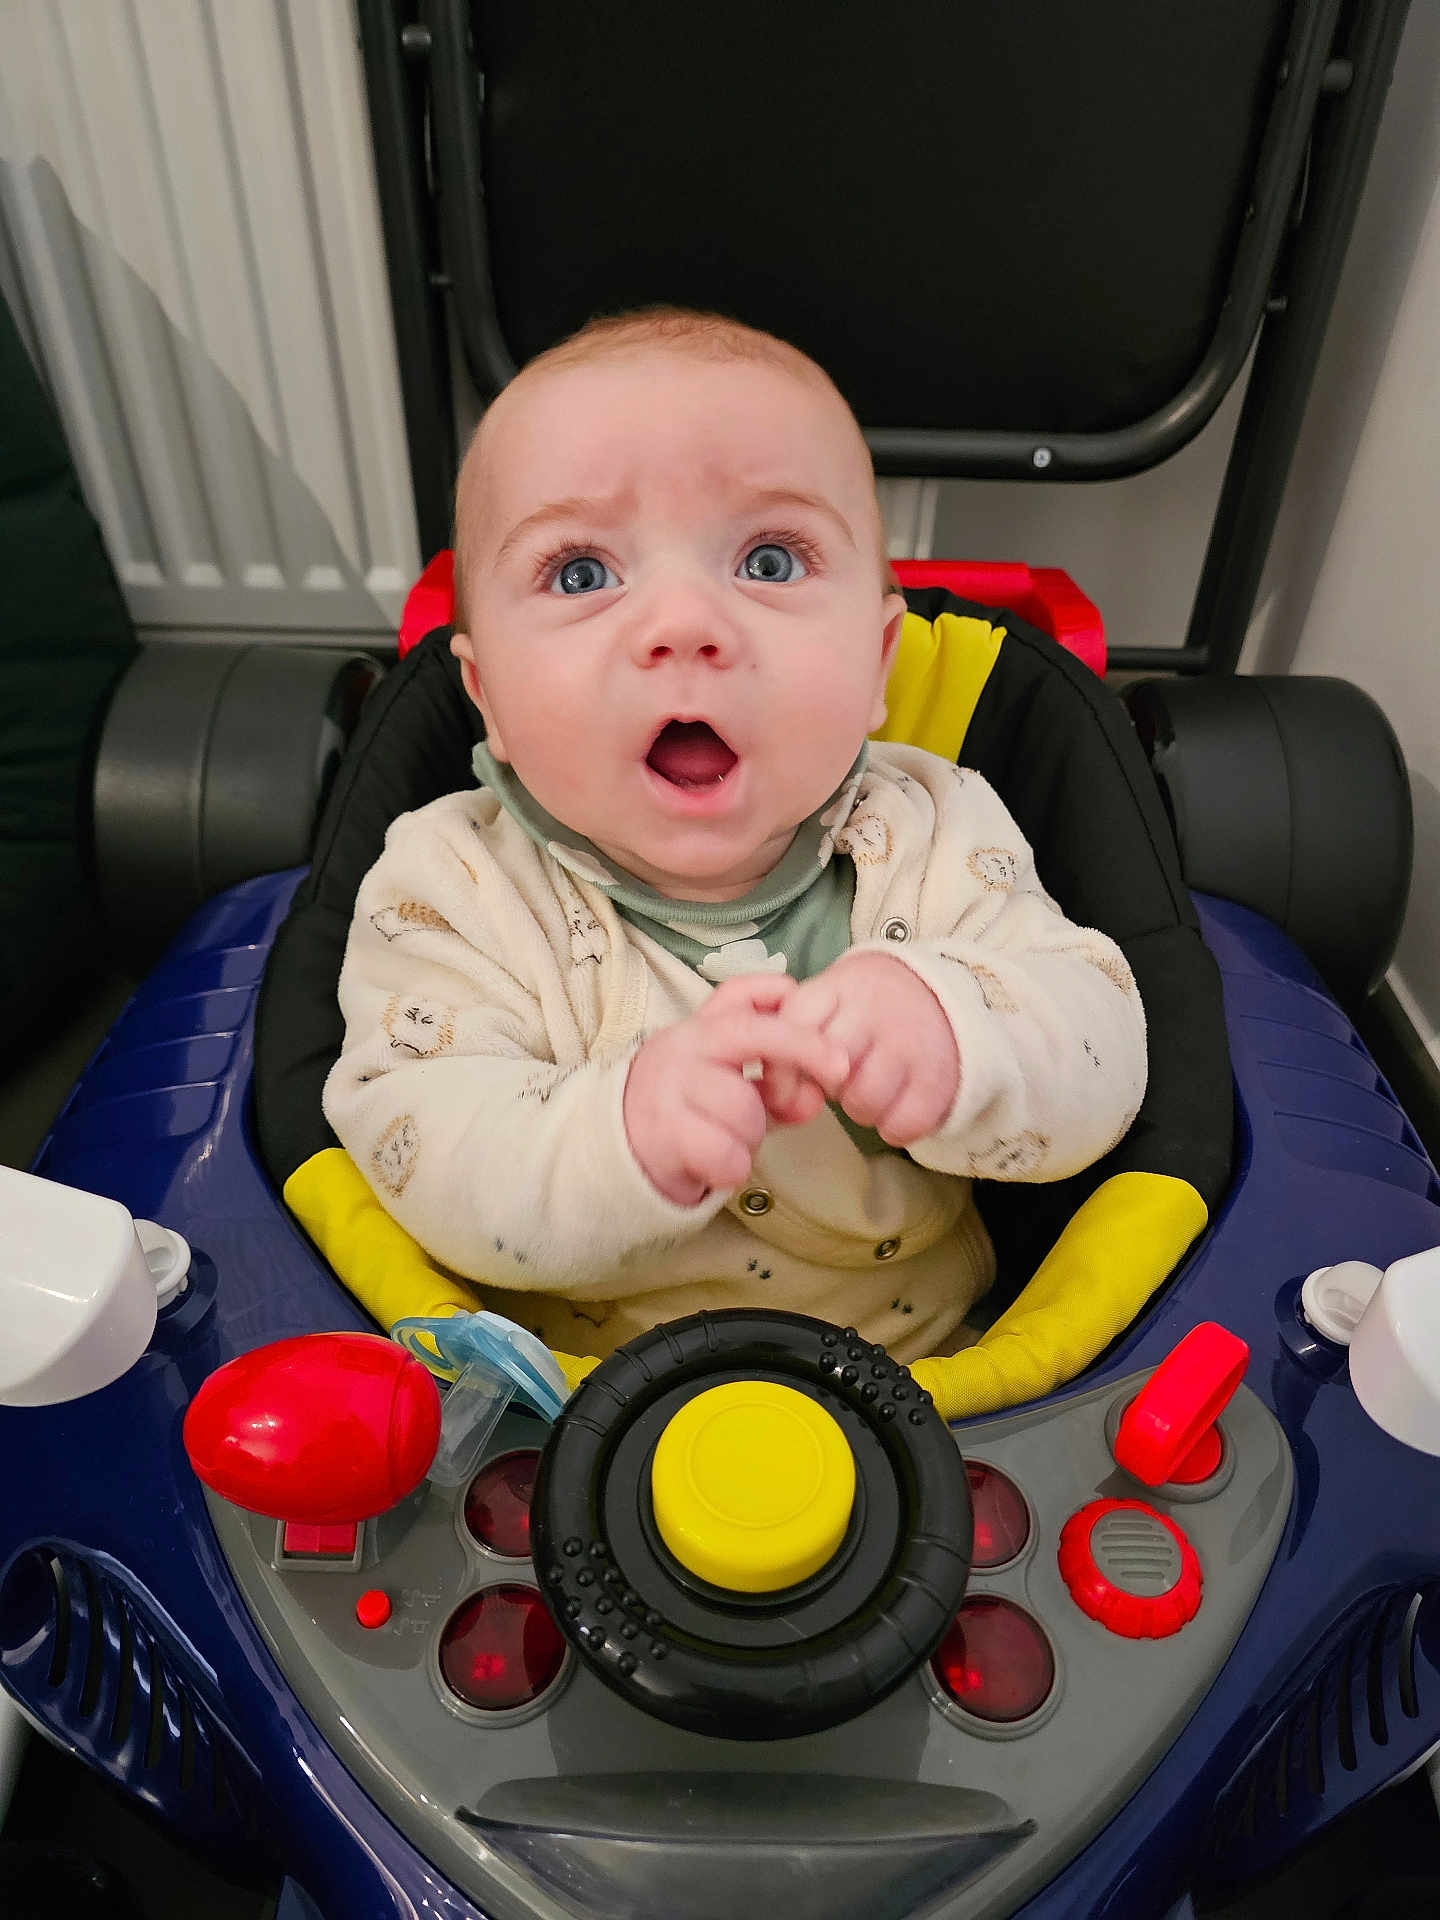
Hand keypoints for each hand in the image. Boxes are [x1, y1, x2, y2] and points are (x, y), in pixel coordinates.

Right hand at [624, 975, 850, 1205]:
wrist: (616, 1152)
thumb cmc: (687, 1113)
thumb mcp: (729, 1085)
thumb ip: (775, 1084)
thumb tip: (813, 1096)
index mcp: (700, 1028)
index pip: (743, 998)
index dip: (787, 1005)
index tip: (828, 1032)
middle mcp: (682, 1046)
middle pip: (753, 1038)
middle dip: (800, 1054)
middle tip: (828, 1083)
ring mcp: (669, 1087)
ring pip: (745, 1109)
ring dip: (750, 1136)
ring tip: (726, 1140)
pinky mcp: (662, 1133)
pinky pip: (727, 1153)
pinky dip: (732, 1168)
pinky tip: (716, 1166)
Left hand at [776, 953, 958, 1146]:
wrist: (946, 995)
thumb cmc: (872, 1007)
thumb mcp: (834, 997)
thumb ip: (799, 1031)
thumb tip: (769, 1090)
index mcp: (840, 988)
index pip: (794, 1025)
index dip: (782, 1066)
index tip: (787, 1083)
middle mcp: (875, 1012)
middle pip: (827, 1071)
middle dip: (826, 1085)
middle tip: (841, 1078)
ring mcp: (910, 1044)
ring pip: (861, 1102)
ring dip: (860, 1109)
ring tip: (871, 1089)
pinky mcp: (939, 1078)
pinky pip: (900, 1124)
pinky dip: (894, 1126)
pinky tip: (897, 1107)